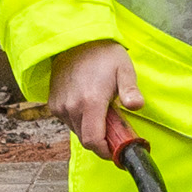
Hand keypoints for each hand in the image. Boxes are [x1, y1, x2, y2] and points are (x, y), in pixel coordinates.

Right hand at [43, 37, 139, 157]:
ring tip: (102, 114)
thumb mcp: (123, 69)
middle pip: (86, 140)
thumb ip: (130, 90)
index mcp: (90, 102)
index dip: (105, 151)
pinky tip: (88, 106)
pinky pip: (68, 122)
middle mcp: (71, 107)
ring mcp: (60, 106)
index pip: (93, 141)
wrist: (74, 40)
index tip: (117, 150)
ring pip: (77, 132)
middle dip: (102, 141)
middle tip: (115, 130)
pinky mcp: (53, 104)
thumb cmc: (102, 54)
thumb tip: (137, 106)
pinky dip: (80, 121)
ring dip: (90, 130)